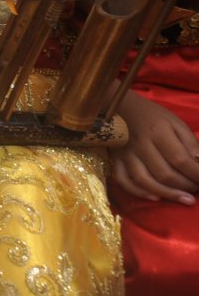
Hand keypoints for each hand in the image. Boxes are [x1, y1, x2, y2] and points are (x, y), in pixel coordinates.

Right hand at [112, 89, 198, 203]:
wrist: (119, 107)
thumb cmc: (152, 115)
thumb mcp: (175, 122)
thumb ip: (190, 143)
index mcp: (158, 132)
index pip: (180, 159)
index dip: (197, 174)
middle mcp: (140, 145)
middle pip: (164, 174)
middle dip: (186, 186)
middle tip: (197, 188)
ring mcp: (125, 154)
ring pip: (145, 181)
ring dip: (168, 194)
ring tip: (185, 199)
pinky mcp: (116, 160)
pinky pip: (124, 181)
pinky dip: (139, 192)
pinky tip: (155, 198)